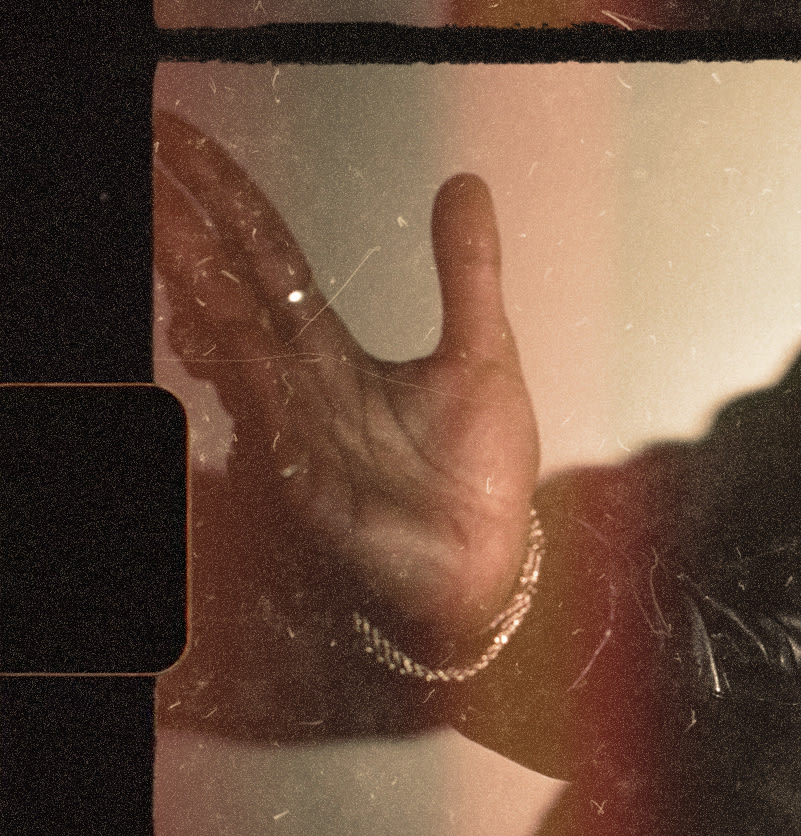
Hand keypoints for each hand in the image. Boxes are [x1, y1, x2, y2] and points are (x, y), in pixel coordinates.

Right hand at [154, 111, 540, 650]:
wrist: (489, 565)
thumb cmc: (479, 478)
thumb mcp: (482, 354)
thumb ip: (467, 271)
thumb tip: (465, 183)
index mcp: (330, 351)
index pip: (267, 256)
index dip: (226, 199)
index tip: (183, 145)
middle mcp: (297, 382)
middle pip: (231, 286)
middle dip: (188, 227)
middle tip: (152, 160)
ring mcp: (292, 425)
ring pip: (234, 338)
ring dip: (199, 284)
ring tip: (169, 225)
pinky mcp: (304, 472)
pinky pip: (262, 413)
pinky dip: (236, 371)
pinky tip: (207, 328)